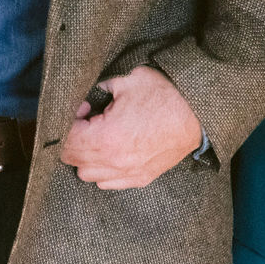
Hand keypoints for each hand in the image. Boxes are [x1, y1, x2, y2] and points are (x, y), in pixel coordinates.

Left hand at [60, 66, 202, 190]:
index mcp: (105, 137)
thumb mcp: (127, 81)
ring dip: (84, 157)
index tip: (82, 109)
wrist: (199, 113)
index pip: (65, 141)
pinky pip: (107, 183)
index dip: (68, 121)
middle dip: (72, 138)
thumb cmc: (165, 96)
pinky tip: (112, 151)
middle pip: (71, 159)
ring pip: (86, 174)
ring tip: (98, 137)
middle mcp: (113, 162)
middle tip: (87, 120)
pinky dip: (102, 170)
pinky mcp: (140, 178)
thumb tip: (88, 92)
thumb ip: (100, 87)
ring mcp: (127, 173)